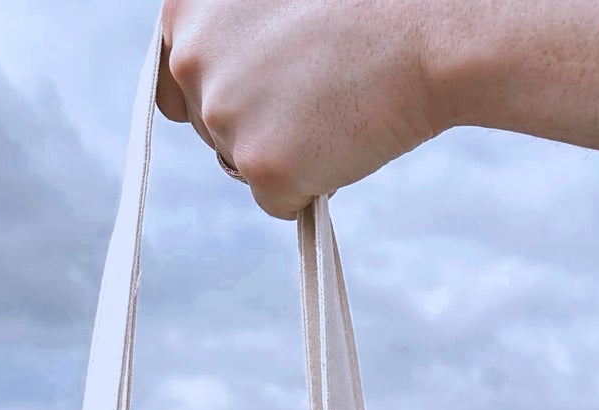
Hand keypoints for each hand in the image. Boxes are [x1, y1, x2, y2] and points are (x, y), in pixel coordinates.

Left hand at [157, 0, 442, 217]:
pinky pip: (276, 201)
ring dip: (285, 152)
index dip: (218, 91)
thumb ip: (228, 31)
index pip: (173, 77)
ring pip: (240, 165)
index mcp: (188, 8)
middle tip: (316, 89)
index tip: (253, 93)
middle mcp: (191, 60)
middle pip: (207, 126)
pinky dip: (310, 187)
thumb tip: (209, 82)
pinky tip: (343, 141)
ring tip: (334, 106)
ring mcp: (222, 115)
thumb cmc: (364, 2)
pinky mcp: (261, 165)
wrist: (424, 28)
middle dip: (254, 122)